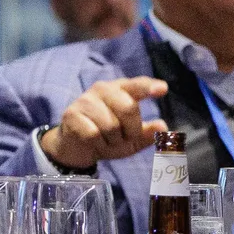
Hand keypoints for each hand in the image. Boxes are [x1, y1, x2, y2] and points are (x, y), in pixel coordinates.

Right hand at [42, 76, 168, 170]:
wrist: (79, 147)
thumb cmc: (111, 138)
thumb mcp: (134, 138)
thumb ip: (148, 133)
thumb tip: (163, 127)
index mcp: (122, 90)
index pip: (137, 85)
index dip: (149, 87)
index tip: (163, 88)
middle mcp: (103, 89)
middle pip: (128, 108)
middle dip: (132, 130)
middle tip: (125, 137)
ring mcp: (85, 100)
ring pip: (111, 125)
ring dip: (114, 140)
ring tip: (107, 140)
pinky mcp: (71, 114)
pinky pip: (94, 134)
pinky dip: (99, 144)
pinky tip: (94, 141)